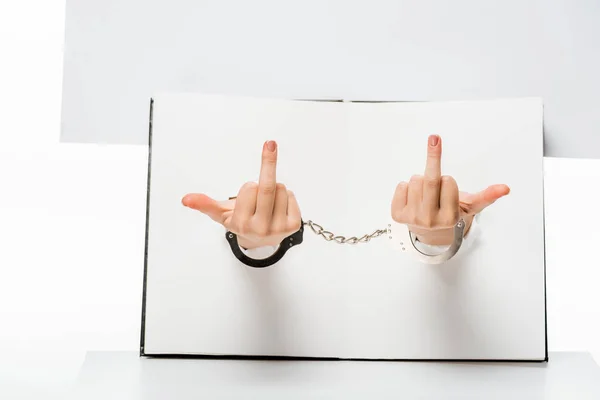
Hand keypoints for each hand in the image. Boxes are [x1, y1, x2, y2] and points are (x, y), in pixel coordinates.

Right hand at [181, 140, 301, 249]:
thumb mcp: (221, 214)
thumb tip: (186, 199)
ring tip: (267, 203)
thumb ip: (204, 204)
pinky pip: (291, 196)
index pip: (249, 188)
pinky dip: (285, 195)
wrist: (260, 242)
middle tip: (270, 144)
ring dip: (275, 189)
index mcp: (242, 224)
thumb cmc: (240, 222)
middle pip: (267, 188)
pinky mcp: (294, 225)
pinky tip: (278, 207)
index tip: (247, 192)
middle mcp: (261, 228)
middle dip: (268, 163)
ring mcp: (280, 228)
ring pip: (281, 189)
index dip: (248, 187)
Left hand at [391, 135, 509, 245]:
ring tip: (425, 192)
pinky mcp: (397, 215)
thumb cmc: (450, 212)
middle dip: (433, 158)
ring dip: (420, 179)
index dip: (448, 180)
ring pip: (415, 180)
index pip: (448, 181)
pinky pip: (401, 186)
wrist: (428, 231)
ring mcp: (412, 218)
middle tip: (434, 138)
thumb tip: (505, 188)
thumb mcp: (470, 206)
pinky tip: (413, 197)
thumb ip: (487, 196)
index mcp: (449, 218)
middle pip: (430, 179)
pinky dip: (406, 186)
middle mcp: (430, 221)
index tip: (448, 185)